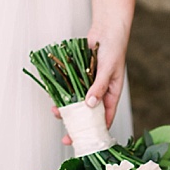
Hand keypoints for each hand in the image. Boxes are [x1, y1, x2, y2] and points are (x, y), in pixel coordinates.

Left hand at [52, 22, 129, 144]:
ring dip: (67, 110)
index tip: (84, 141)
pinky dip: (64, 94)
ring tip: (56, 112)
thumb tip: (89, 105)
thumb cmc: (114, 48)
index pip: (105, 119)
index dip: (95, 132)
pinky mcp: (79, 77)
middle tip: (66, 136)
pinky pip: (71, 89)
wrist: (105, 29)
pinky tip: (55, 98)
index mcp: (111, 95)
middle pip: (88, 115)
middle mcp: (100, 93)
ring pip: (77, 103)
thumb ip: (99, 87)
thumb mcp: (108, 70)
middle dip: (77, 125)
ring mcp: (88, 85)